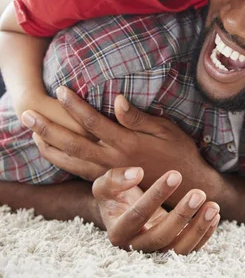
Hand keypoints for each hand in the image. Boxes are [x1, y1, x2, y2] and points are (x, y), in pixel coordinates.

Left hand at [22, 87, 218, 202]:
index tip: (60, 90)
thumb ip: (138, 117)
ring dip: (47, 146)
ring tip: (31, 132)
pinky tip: (49, 151)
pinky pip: (76, 172)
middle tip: (27, 114)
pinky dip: (59, 161)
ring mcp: (107, 172)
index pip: (93, 122)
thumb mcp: (166, 130)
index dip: (75, 105)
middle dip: (48, 127)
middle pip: (72, 142)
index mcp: (126, 143)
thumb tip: (117, 99)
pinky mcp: (108, 180)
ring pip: (69, 161)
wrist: (185, 187)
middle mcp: (112, 159)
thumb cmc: (178, 153)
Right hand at [94, 166, 219, 254]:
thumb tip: (136, 173)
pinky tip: (214, 215)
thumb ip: (115, 179)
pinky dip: (205, 234)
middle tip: (198, 193)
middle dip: (182, 215)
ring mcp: (156, 252)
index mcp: (117, 232)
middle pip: (161, 238)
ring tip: (213, 207)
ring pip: (179, 250)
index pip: (138, 216)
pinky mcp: (172, 251)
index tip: (175, 174)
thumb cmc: (114, 195)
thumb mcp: (104, 185)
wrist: (122, 211)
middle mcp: (136, 247)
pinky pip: (191, 249)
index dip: (157, 195)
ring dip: (198, 229)